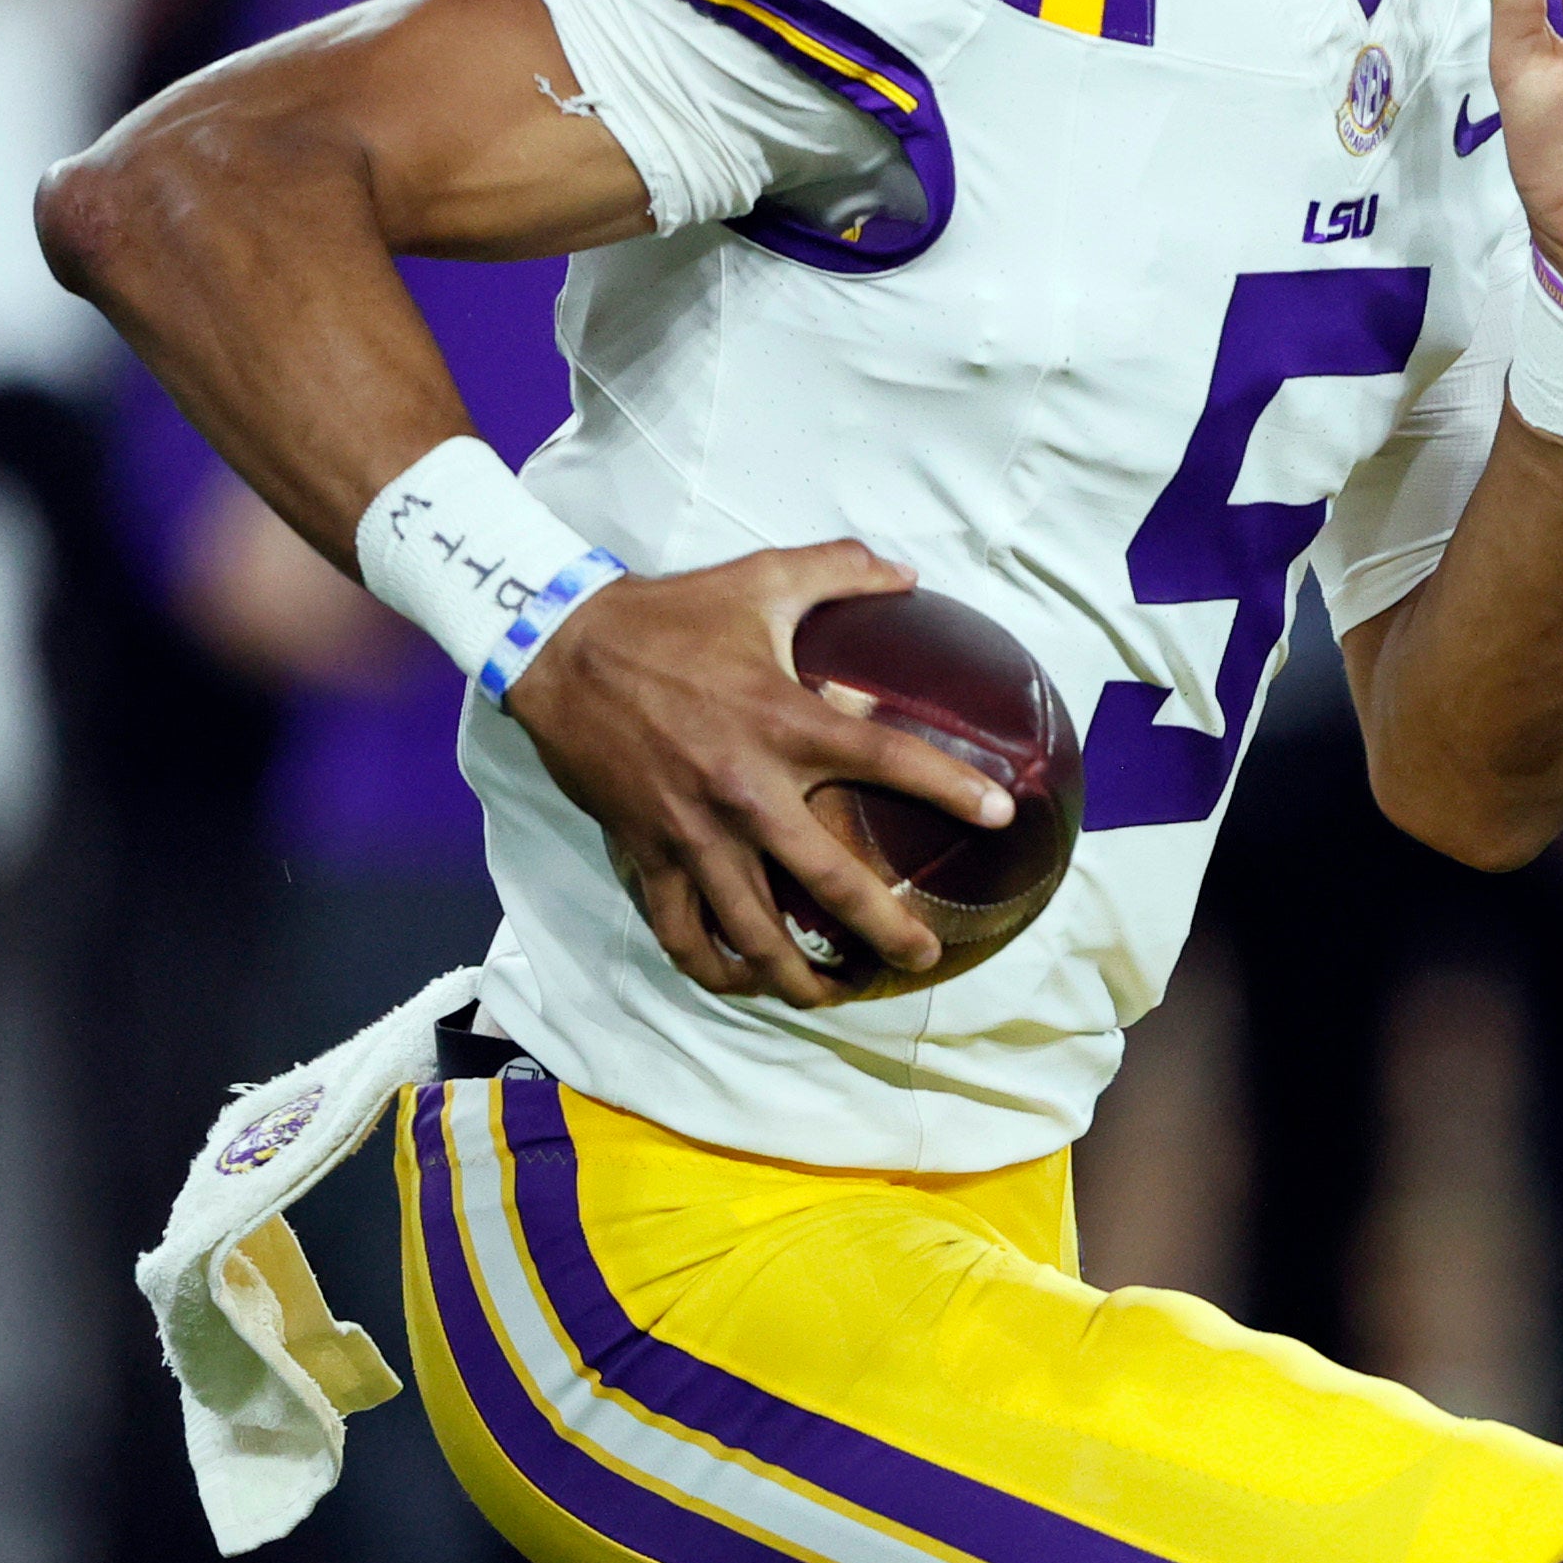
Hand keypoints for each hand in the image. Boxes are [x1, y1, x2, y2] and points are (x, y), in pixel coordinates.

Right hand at [502, 542, 1018, 1008]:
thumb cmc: (667, 616)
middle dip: (887, 931)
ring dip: (801, 977)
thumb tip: (907, 571)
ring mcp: (695, 834)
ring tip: (837, 992)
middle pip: (832, 883)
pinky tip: (744, 982)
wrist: (562, 648)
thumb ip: (838, 570)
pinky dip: (715, 967)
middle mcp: (747, 792)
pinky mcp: (648, 854)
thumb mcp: (759, 578)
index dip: (952, 789)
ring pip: (756, 933)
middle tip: (922, 957)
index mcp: (784, 723)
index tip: (1000, 816)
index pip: (888, 761)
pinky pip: (682, 933)